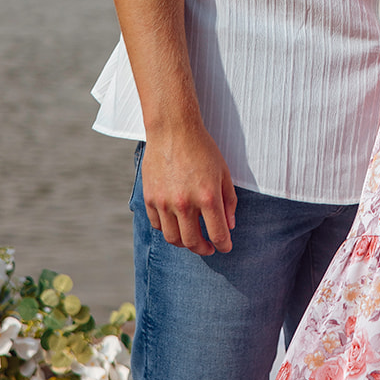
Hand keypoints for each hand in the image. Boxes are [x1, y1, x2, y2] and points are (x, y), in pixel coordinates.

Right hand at [140, 125, 236, 255]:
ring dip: (184, 243)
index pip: (218, 234)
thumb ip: (229, 201)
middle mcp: (185, 203)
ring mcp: (164, 202)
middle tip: (209, 247)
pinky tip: (176, 224)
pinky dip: (168, 229)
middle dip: (204, 249)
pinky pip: (158, 225)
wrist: (173, 129)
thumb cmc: (202, 148)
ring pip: (173, 238)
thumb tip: (229, 226)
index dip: (224, 245)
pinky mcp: (150, 198)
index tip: (225, 247)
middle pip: (193, 242)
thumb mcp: (224, 171)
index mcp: (208, 197)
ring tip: (192, 238)